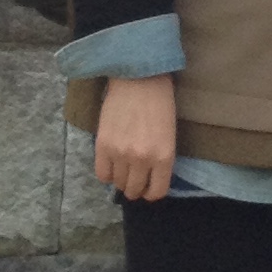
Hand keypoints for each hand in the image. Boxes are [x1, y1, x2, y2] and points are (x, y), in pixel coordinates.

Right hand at [94, 73, 176, 198]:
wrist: (139, 79)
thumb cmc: (160, 102)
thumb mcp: (169, 134)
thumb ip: (161, 158)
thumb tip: (150, 178)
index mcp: (164, 156)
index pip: (157, 192)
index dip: (152, 193)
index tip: (149, 188)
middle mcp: (142, 160)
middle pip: (135, 190)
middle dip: (136, 188)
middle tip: (135, 179)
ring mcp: (121, 154)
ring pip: (118, 183)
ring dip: (121, 180)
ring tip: (123, 168)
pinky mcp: (103, 146)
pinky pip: (102, 174)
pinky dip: (107, 173)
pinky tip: (111, 164)